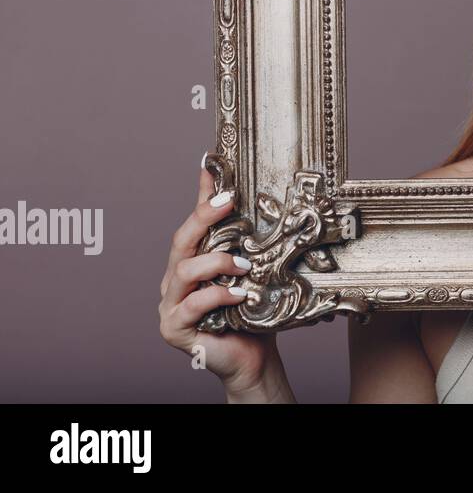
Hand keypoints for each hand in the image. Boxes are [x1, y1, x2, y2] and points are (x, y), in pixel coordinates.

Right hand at [158, 158, 290, 400]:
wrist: (253, 355)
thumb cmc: (250, 311)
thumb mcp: (249, 269)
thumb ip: (244, 241)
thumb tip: (252, 202)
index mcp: (190, 261)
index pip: (193, 222)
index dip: (202, 196)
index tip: (214, 168)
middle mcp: (174, 280)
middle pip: (181, 241)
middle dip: (204, 217)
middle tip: (230, 202)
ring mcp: (170, 304)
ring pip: (182, 271)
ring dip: (216, 262)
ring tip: (244, 266)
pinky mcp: (174, 328)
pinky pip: (191, 305)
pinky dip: (216, 296)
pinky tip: (238, 294)